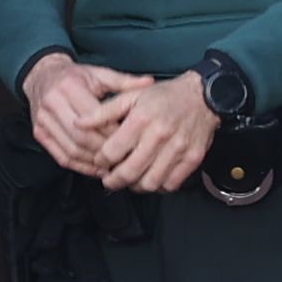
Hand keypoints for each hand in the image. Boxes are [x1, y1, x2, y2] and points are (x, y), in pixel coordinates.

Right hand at [21, 55, 124, 180]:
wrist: (42, 76)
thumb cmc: (75, 76)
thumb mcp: (99, 74)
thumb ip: (124, 81)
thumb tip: (149, 83)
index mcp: (69, 86)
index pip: (94, 117)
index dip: (113, 132)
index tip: (131, 140)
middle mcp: (52, 103)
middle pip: (82, 137)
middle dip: (104, 151)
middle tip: (124, 158)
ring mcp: (42, 120)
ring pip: (71, 150)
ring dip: (93, 162)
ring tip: (113, 166)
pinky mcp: (38, 133)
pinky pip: (61, 157)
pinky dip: (80, 166)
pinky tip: (97, 168)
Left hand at [102, 67, 219, 198]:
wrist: (203, 96)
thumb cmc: (164, 96)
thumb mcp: (131, 96)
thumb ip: (104, 111)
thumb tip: (79, 123)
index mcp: (141, 118)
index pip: (112, 151)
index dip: (101, 160)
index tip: (101, 160)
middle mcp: (160, 135)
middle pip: (129, 172)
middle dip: (113, 180)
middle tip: (109, 179)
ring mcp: (178, 149)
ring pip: (150, 183)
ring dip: (135, 186)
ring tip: (130, 179)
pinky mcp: (192, 158)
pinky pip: (171, 184)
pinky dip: (158, 186)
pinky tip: (151, 177)